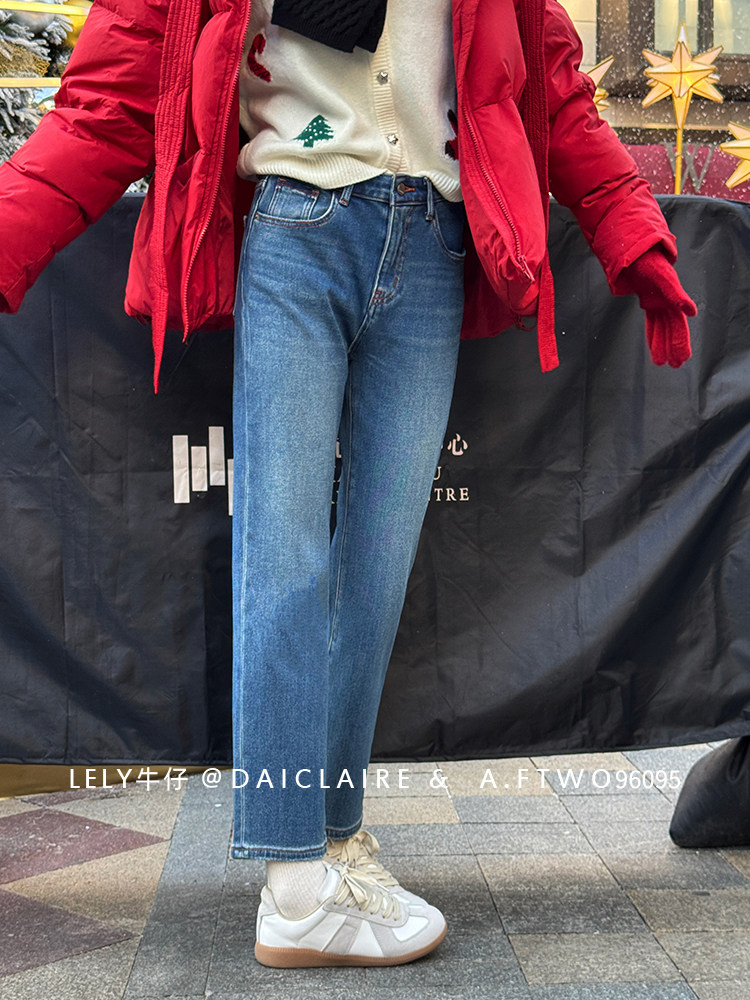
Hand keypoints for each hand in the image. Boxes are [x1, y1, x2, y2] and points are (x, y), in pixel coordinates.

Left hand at [615, 247, 697, 367]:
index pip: (678, 327)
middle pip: (671, 331)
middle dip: (673, 347)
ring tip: (662, 362)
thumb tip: (692, 312)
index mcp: (673, 301)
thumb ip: (677, 295)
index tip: (682, 358)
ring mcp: (657, 304)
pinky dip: (653, 335)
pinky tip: (653, 345)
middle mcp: (666, 304)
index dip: (680, 342)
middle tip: (675, 365)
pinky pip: (652, 323)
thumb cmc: (652, 263)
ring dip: (662, 344)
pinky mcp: (648, 302)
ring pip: (661, 329)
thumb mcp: (665, 278)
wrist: (637, 253)